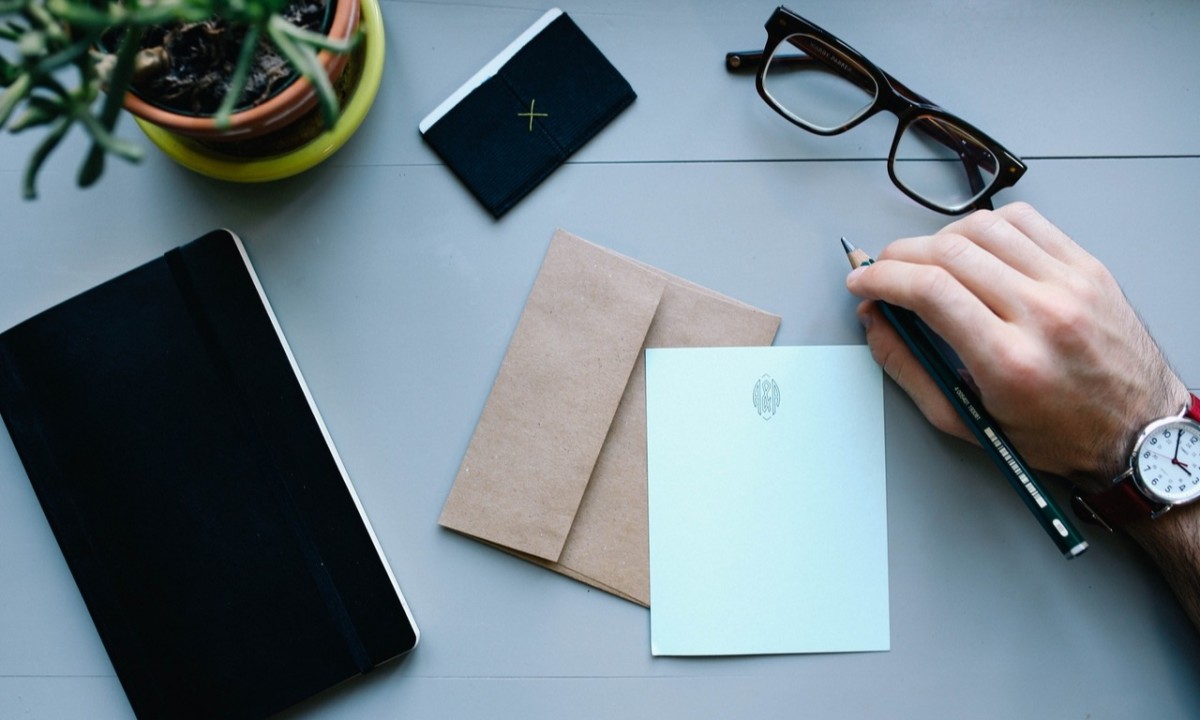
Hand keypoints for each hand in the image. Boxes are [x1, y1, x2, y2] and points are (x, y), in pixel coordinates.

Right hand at [845, 202, 1188, 490]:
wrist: (1137, 431)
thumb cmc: (1058, 434)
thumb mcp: (968, 420)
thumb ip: (910, 370)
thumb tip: (875, 324)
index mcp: (1009, 360)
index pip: (929, 290)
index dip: (881, 278)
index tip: (862, 281)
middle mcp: (1043, 314)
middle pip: (949, 252)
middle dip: (899, 255)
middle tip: (883, 271)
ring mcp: (1070, 284)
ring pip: (984, 227)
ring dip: (939, 237)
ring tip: (926, 261)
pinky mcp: (1089, 268)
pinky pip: (1026, 221)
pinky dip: (987, 225)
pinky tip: (974, 245)